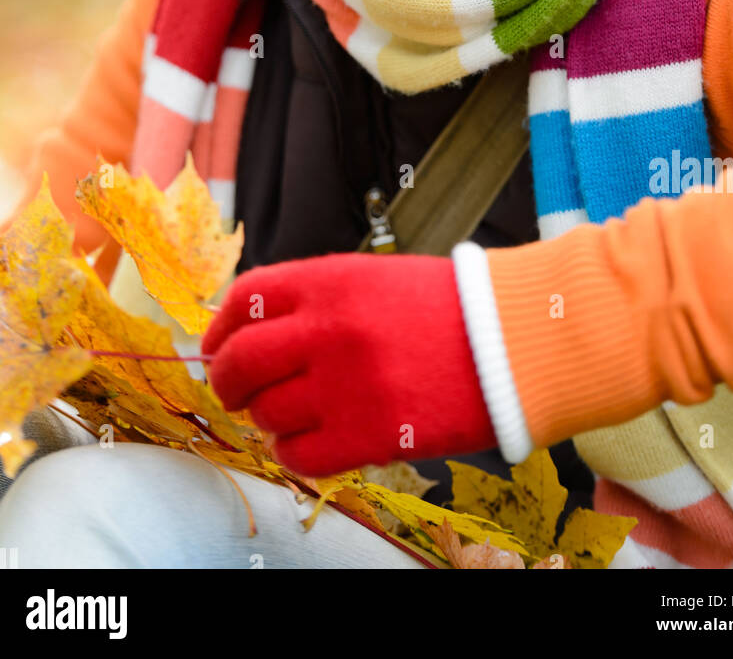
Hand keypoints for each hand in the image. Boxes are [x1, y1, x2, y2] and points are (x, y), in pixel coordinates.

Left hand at [200, 251, 495, 477]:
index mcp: (329, 280)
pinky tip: (316, 441)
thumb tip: (251, 328)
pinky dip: (296, 452)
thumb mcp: (374, 277)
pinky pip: (299, 455)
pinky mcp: (368, 435)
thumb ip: (314, 298)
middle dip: (227, 383)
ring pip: (267, 414)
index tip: (218, 345)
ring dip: (271, 419)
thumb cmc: (449, 307)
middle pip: (239, 363)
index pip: (243, 301)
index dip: (219, 327)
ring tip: (298, 413)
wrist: (515, 341)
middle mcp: (327, 329)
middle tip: (237, 392)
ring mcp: (345, 384)